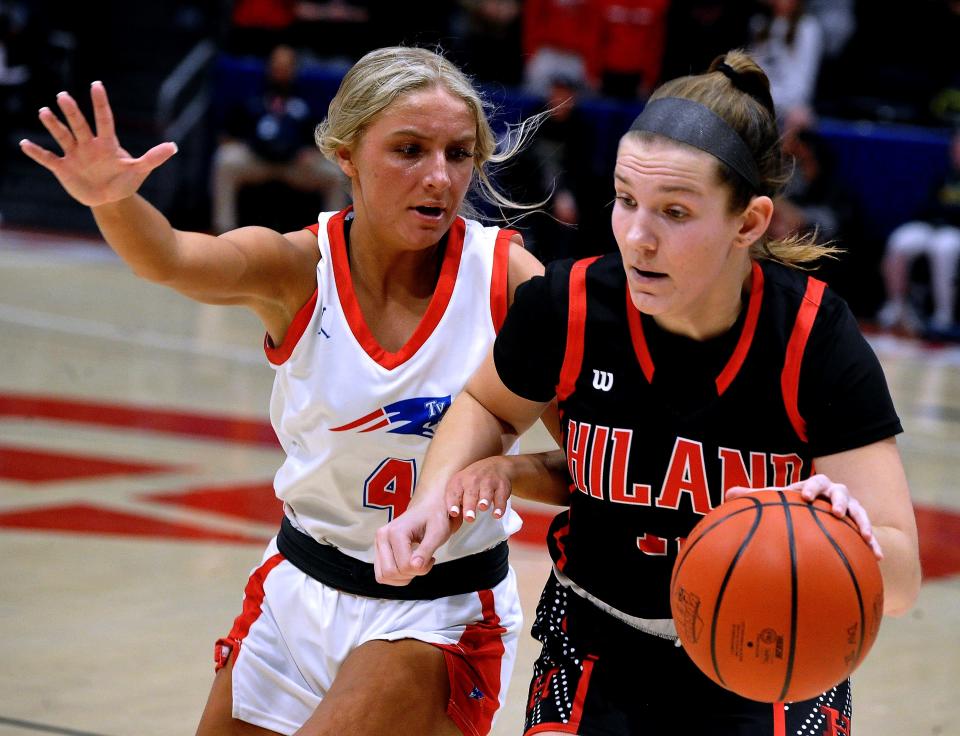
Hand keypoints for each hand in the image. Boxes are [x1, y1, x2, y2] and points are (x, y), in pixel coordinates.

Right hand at [19, 81, 177, 206]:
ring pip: (62, 136)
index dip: (100, 103)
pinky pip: (48, 158)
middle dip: (72, 112)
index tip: (96, 84)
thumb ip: (154, 157)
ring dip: (53, 125)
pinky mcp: (63, 168)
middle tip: (63, 96)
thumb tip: (174, 146)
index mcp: (107, 143)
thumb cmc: (125, 181)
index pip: (104, 119)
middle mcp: (89, 144)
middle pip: (80, 124)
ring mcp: (75, 154)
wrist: (111, 199)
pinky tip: (24, 144)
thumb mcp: (140, 170)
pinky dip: (36, 152)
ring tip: (44, 112)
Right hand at [374, 502, 461, 584]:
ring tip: (416, 564)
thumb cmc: (435, 517)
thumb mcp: (437, 533)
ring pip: (383, 576)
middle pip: (391, 572)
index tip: (432, 559)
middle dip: (411, 574)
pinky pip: (381, 574)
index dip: (422, 569)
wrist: (429, 507)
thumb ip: (426, 550)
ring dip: (402, 577)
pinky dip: (396, 576)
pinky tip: (409, 565)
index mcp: (395, 531)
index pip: (405, 565)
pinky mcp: (379, 550)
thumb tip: (415, 567)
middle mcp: (382, 536)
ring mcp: (378, 543)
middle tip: (424, 562)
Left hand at [446, 456, 512, 523]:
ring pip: (486, 492)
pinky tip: (497, 514)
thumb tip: (450, 519)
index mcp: (460, 481)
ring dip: (484, 500)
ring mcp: (488, 481)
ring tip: (482, 508)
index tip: (453, 513)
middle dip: (469, 506)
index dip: (453, 503)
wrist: (496, 466)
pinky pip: (501, 497)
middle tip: (469, 517)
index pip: (454, 492)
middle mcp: (473, 479)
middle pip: (470, 493)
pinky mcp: (502, 486)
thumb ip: (455, 500)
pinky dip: (500, 506)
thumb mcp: (460, 484)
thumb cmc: (473, 480)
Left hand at [726, 475, 882, 559]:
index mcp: (814, 486)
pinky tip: (878, 558)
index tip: (804, 496)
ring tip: (865, 535)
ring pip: (859, 512)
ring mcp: (851, 508)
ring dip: (862, 522)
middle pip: (839, 492)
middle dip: (838, 500)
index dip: (809, 488)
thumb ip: (758, 498)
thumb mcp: (780, 501)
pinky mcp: (861, 525)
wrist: (826, 511)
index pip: (813, 483)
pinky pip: (870, 535)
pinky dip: (874, 544)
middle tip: (835, 511)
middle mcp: (835, 494)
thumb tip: (727, 494)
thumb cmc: (797, 506)